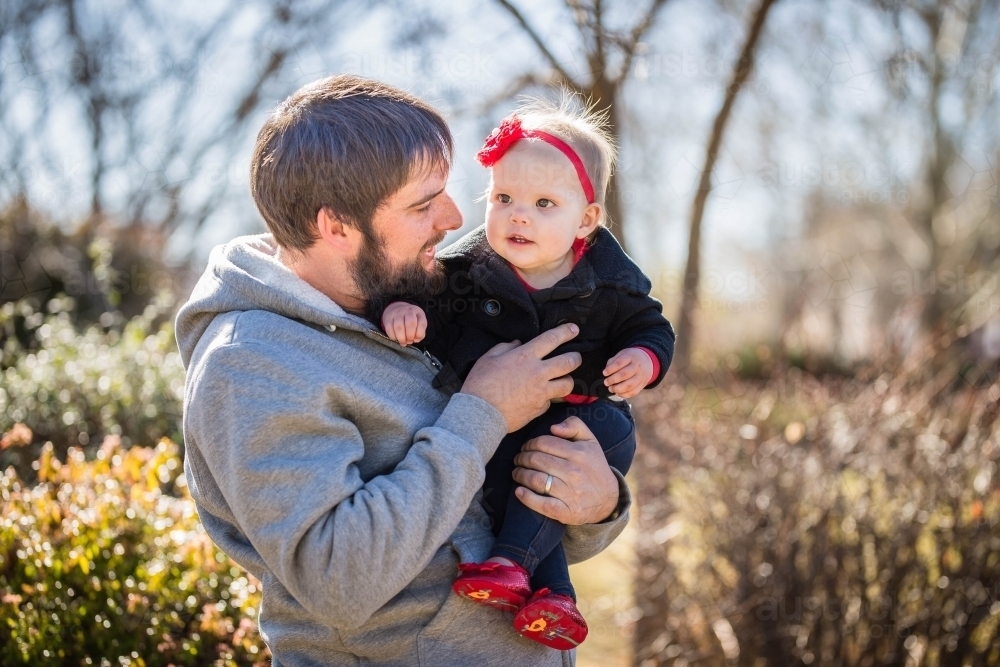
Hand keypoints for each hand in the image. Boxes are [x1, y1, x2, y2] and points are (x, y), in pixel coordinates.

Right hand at [381, 302, 427, 345]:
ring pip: (399, 327)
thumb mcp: (418, 321)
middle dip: (410, 336)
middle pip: (410, 324)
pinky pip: (389, 329)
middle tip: (409, 341)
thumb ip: (420, 331)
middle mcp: (408, 311)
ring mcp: (397, 314)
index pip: (421, 323)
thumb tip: (416, 340)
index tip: (416, 339)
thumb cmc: (410, 318)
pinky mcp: (388, 319)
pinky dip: (393, 337)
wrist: (397, 307)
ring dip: (401, 338)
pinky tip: (396, 338)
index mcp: (418, 313)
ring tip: (403, 342)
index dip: (419, 334)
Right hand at [460, 323, 580, 431]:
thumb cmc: (480, 384)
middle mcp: (538, 373)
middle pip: (569, 362)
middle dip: (576, 357)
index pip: (551, 339)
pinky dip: (546, 399)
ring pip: (567, 384)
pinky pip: (550, 402)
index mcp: (525, 357)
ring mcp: (541, 392)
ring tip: (562, 380)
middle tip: (575, 357)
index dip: (565, 332)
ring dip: (567, 380)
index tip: (573, 329)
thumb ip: (504, 348)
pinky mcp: (540, 408)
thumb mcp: (487, 359)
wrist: (480, 414)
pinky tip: (538, 398)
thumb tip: (516, 344)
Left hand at [511, 417, 618, 524]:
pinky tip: (519, 491)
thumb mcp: (590, 441)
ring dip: (520, 475)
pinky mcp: (565, 511)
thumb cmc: (594, 467)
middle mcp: (574, 472)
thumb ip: (575, 425)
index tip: (525, 448)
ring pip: (535, 480)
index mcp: (578, 453)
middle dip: (521, 458)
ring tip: (516, 473)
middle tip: (518, 460)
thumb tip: (553, 428)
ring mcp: (569, 493)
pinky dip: (526, 497)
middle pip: (536, 460)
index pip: (543, 443)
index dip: (529, 444)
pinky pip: (541, 503)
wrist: (608, 499)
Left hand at [603, 347, 653, 398]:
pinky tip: (617, 393)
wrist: (647, 361)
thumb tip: (606, 371)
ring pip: (629, 385)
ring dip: (618, 389)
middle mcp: (637, 366)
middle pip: (624, 374)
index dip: (610, 369)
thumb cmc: (631, 358)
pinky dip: (624, 395)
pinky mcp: (642, 385)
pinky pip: (633, 392)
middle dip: (613, 380)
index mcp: (631, 357)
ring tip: (610, 388)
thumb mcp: (622, 354)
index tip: (604, 373)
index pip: (619, 363)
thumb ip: (613, 361)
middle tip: (606, 382)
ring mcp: (641, 376)